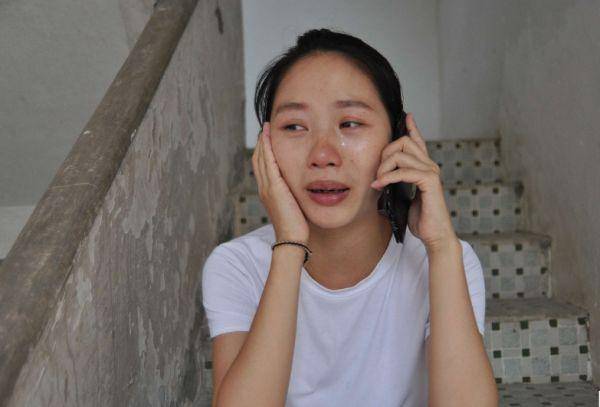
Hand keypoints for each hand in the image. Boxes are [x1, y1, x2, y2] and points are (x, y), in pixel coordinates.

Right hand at [252, 122, 309, 243]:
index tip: (268, 137)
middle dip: (261, 142)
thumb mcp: (295, 204)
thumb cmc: (297, 225)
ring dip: (263, 141)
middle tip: (266, 127)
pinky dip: (266, 148)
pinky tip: (269, 137)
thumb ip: (294, 193)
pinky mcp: (273, 187)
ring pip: (261, 158)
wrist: (292, 238)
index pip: (263, 166)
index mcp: (268, 191)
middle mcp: (264, 187)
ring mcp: (267, 187)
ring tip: (267, 127)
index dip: (264, 150)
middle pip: (258, 159)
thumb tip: (303, 186)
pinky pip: (267, 163)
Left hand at [370, 113, 457, 249]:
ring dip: (384, 167)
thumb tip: (380, 179)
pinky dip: (388, 177)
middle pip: (403, 142)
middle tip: (377, 173)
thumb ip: (397, 184)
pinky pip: (403, 171)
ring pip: (401, 154)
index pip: (418, 141)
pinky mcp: (429, 181)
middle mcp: (429, 166)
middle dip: (384, 153)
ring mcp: (431, 172)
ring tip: (378, 181)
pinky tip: (379, 185)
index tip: (407, 116)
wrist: (434, 235)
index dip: (412, 127)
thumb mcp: (404, 197)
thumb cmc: (420, 219)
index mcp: (424, 167)